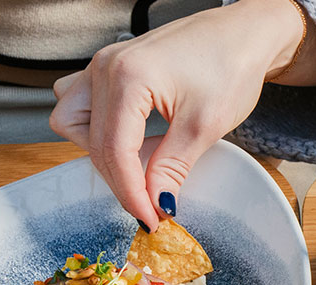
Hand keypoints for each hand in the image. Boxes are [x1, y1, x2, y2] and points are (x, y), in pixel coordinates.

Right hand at [50, 0, 315, 228]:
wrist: (242, 34)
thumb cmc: (230, 65)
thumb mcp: (204, 125)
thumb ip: (172, 167)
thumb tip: (155, 203)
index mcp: (129, 78)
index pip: (115, 151)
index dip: (131, 193)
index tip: (150, 219)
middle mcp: (106, 68)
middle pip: (93, 143)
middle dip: (121, 180)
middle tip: (152, 204)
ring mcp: (102, 64)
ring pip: (73, 121)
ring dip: (99, 151)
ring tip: (139, 166)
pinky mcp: (109, 67)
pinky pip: (80, 102)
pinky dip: (95, 127)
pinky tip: (129, 139)